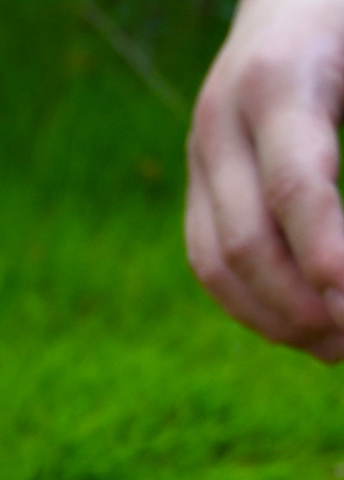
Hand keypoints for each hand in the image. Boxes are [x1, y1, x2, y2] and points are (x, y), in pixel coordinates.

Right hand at [186, 0, 343, 359]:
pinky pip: (209, 258)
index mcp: (278, 80)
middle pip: (243, 242)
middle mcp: (220, 120)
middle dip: (300, 305)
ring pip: (214, 264)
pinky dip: (252, 302)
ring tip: (332, 350)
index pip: (295, 186)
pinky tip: (301, 323)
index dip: (323, 250)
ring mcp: (199, 152)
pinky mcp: (198, 177)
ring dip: (273, 317)